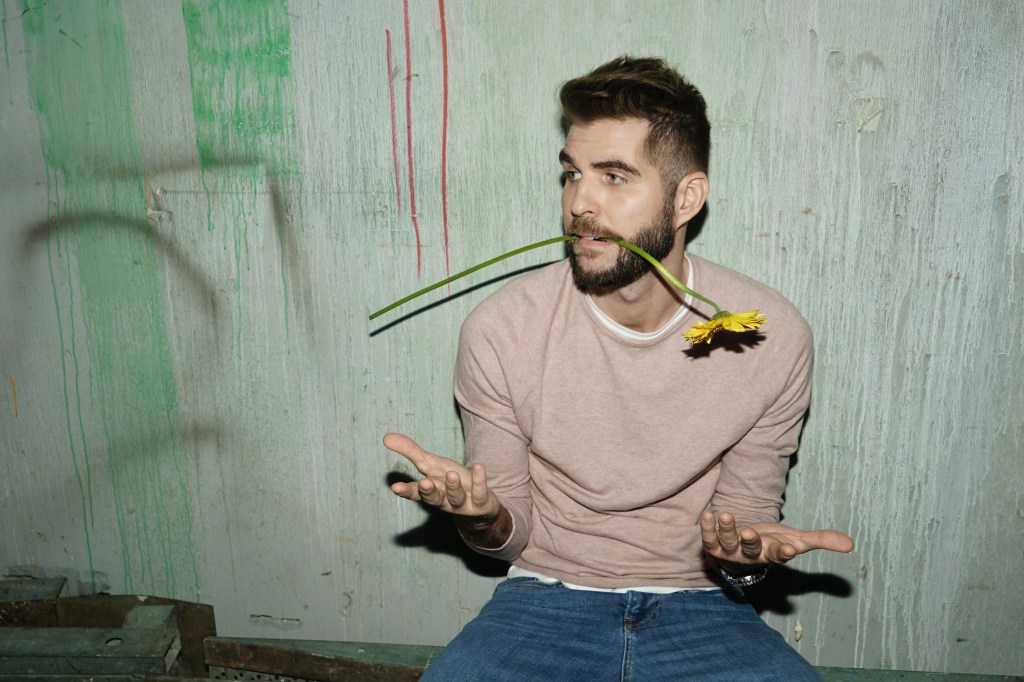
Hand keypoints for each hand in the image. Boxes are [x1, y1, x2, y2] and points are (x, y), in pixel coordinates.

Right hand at [384, 433, 500, 520]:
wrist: (478, 505)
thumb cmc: (450, 481)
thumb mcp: (431, 464)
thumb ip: (410, 452)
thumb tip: (386, 437)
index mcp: (430, 491)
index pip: (415, 492)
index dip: (406, 491)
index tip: (395, 487)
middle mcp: (444, 500)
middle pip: (434, 498)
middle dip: (429, 492)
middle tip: (424, 483)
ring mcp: (463, 503)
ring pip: (456, 498)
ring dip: (453, 487)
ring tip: (452, 475)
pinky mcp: (481, 503)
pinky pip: (481, 492)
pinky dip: (480, 481)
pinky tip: (478, 467)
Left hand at [700, 511, 853, 573]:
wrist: (741, 549)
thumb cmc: (770, 543)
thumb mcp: (795, 540)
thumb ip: (820, 540)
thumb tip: (851, 544)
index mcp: (771, 554)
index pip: (778, 556)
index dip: (783, 553)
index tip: (789, 549)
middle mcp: (749, 555)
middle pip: (750, 550)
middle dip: (749, 542)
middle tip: (749, 531)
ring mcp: (729, 551)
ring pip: (727, 543)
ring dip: (726, 529)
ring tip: (725, 514)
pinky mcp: (713, 544)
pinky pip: (708, 537)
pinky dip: (707, 526)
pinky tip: (708, 514)